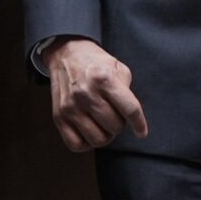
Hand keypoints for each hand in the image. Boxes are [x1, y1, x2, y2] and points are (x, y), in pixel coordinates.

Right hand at [45, 38, 147, 152]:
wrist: (66, 54)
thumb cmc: (95, 64)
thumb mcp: (118, 68)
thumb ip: (127, 92)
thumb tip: (132, 118)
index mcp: (104, 79)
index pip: (130, 109)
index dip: (139, 124)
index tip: (141, 132)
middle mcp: (86, 93)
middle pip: (115, 127)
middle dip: (120, 125)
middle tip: (115, 116)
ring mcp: (70, 107)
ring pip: (98, 139)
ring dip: (105, 135)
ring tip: (103, 124)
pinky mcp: (59, 117)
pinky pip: (77, 145)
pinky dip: (87, 144)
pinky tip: (90, 132)